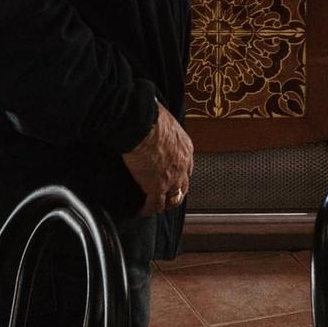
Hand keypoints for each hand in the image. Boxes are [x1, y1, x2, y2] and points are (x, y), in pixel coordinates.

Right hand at [121, 102, 192, 216]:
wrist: (143, 124)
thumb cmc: (150, 116)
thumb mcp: (164, 119)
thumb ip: (162, 125)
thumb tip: (153, 117)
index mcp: (185, 148)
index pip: (186, 166)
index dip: (179, 174)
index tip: (171, 176)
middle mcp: (183, 165)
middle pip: (183, 186)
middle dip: (175, 192)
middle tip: (166, 196)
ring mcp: (172, 179)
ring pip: (173, 199)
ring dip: (164, 204)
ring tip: (154, 207)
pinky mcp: (157, 187)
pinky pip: (154, 205)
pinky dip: (148, 210)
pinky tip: (141, 211)